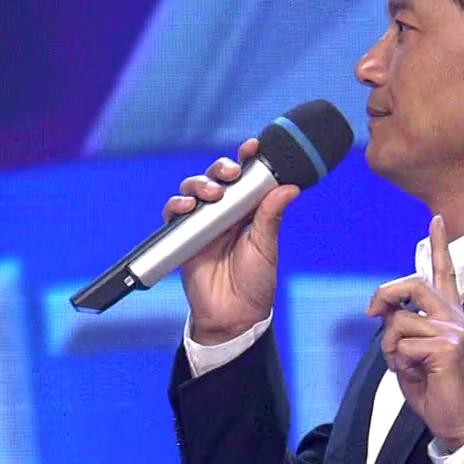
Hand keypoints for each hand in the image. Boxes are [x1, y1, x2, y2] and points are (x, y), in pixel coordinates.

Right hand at [162, 138, 299, 344]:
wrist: (233, 316)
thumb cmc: (255, 283)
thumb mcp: (266, 247)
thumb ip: (271, 216)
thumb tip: (289, 188)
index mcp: (248, 211)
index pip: (246, 177)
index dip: (247, 158)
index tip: (254, 146)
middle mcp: (224, 213)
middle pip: (217, 177)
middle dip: (221, 168)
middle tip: (231, 173)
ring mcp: (203, 224)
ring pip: (194, 190)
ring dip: (199, 184)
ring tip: (211, 194)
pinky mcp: (183, 237)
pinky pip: (174, 214)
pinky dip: (177, 205)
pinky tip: (187, 207)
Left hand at [366, 215, 463, 449]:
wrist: (458, 420)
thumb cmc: (434, 387)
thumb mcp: (410, 352)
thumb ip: (401, 327)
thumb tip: (383, 311)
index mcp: (449, 315)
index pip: (444, 272)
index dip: (439, 245)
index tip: (436, 219)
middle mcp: (455, 316)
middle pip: (412, 283)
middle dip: (384, 295)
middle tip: (372, 312)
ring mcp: (454, 329)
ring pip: (400, 319)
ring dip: (392, 346)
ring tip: (409, 366)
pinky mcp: (448, 345)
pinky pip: (403, 344)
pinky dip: (401, 363)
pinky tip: (421, 375)